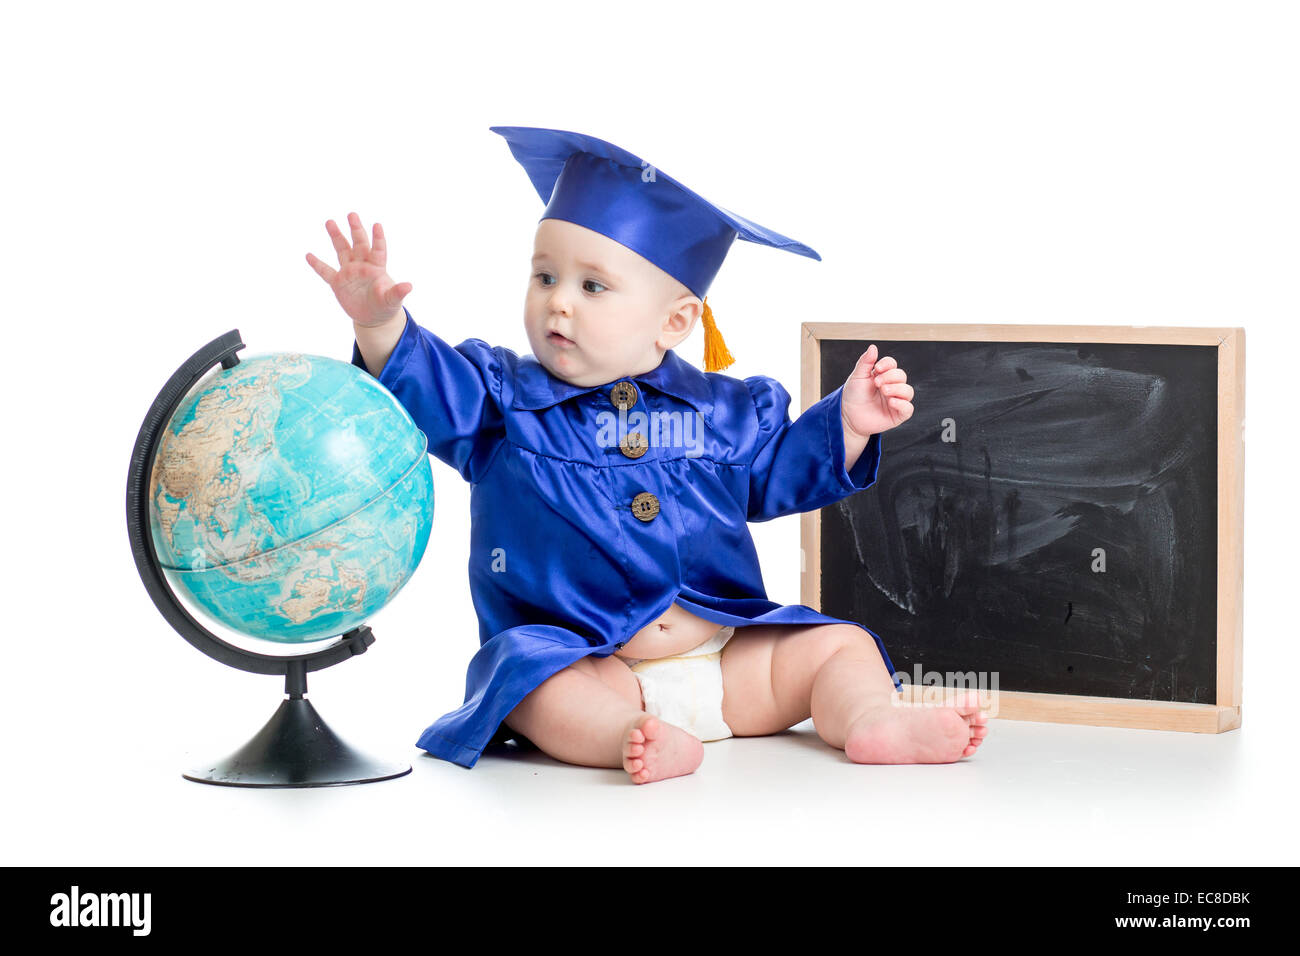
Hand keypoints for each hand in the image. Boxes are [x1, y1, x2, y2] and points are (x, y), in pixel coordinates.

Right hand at [306, 212, 411, 327]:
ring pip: (342, 250)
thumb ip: (397, 292)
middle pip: (359, 243)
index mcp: (377, 267)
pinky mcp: (338, 282)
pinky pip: (325, 271)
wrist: (373, 317)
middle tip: (352, 214)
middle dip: (356, 229)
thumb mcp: (392, 301)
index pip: (378, 250)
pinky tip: (308, 255)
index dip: (378, 238)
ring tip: (330, 222)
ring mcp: (349, 272)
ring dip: (336, 236)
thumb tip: (409, 286)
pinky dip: (317, 264)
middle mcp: (362, 265)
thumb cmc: (385, 306)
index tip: (377, 225)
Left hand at [841, 344, 914, 439]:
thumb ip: (865, 362)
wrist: (848, 416)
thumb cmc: (853, 396)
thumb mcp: (857, 377)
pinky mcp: (897, 415)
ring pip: (908, 391)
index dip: (887, 364)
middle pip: (901, 376)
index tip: (877, 368)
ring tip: (884, 391)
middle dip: (890, 377)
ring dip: (897, 388)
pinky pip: (908, 408)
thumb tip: (873, 347)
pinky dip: (902, 404)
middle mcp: (892, 386)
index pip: (892, 365)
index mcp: (883, 376)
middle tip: (877, 383)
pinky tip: (891, 402)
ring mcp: (896, 400)